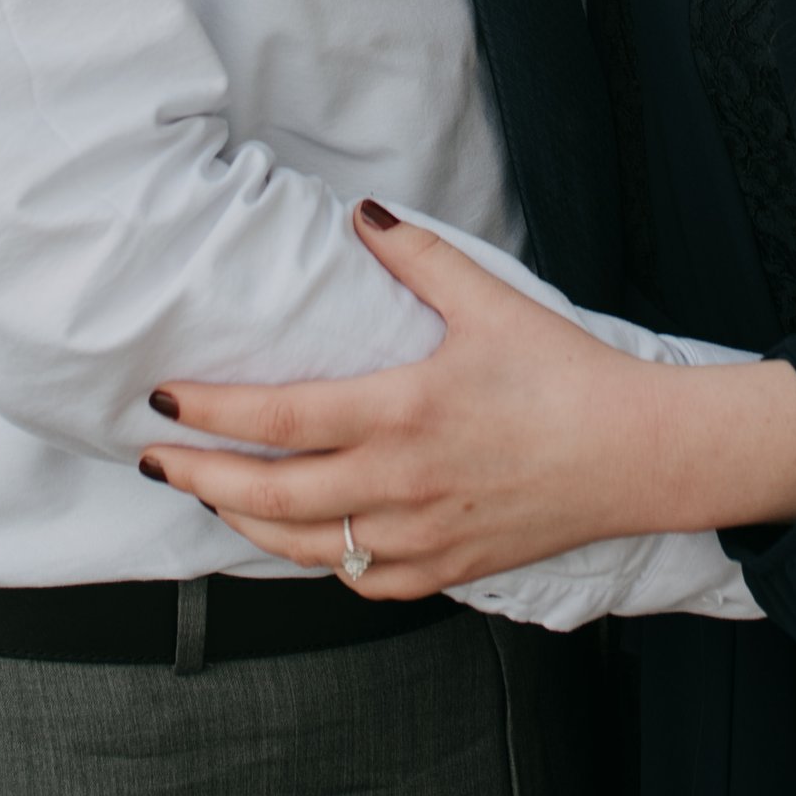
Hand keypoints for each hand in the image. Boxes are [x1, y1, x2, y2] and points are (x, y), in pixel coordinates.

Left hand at [140, 204, 795, 592]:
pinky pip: (362, 581)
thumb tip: (358, 214)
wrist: (640, 454)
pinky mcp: (448, 570)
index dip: (212, 414)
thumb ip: (417, 257)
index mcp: (404, 412)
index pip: (280, 420)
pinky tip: (299, 540)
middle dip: (200, 479)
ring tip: (209, 496)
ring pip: (305, 547)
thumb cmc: (565, 374)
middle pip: (271, 498)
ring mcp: (422, 537)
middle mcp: (401, 483)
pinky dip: (318, 562)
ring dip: (244, 524)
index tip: (164, 403)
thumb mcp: (490, 302)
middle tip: (155, 459)